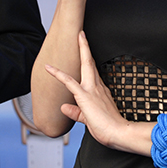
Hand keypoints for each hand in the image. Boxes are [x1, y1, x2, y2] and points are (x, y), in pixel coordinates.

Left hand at [45, 31, 127, 148]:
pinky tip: (49, 68)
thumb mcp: (88, 119)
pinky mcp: (84, 96)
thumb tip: (64, 108)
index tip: (86, 54)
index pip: (93, 74)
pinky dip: (57, 74)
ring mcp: (91, 89)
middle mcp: (97, 87)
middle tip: (82, 34)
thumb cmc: (108, 128)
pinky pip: (68, 81)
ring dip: (81, 49)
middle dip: (86, 47)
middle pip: (90, 63)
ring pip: (84, 64)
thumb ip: (76, 112)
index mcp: (100, 92)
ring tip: (78, 36)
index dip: (88, 63)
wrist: (118, 132)